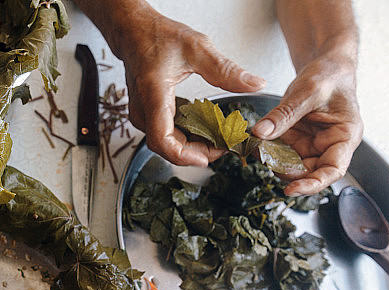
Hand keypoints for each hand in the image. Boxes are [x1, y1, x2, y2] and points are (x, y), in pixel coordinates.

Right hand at [112, 9, 264, 165]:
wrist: (133, 33)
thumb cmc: (157, 36)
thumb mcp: (198, 48)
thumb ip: (226, 70)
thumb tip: (256, 84)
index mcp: (154, 96)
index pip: (163, 141)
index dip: (184, 156)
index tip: (206, 159)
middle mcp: (144, 111)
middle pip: (168, 147)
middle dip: (197, 151)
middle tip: (224, 145)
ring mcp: (143, 115)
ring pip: (167, 143)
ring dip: (192, 145)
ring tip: (218, 137)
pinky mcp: (147, 115)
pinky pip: (165, 134)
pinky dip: (186, 135)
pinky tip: (204, 128)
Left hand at [252, 41, 362, 194]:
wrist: (325, 66)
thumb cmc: (329, 76)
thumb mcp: (307, 91)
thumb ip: (284, 114)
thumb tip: (260, 133)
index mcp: (345, 136)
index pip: (333, 170)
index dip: (313, 184)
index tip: (292, 189)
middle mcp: (329, 146)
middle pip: (309, 172)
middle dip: (286, 171)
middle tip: (265, 160)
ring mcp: (312, 145)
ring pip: (292, 165)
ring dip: (274, 162)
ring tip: (259, 149)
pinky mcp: (296, 141)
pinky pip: (281, 153)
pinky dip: (268, 151)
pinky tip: (257, 143)